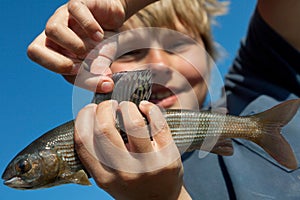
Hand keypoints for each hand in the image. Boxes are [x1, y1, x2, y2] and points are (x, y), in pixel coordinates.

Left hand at [27, 0, 156, 92]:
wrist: (116, 23)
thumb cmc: (103, 45)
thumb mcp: (101, 65)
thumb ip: (99, 77)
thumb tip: (106, 85)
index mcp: (54, 49)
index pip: (39, 59)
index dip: (57, 67)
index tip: (80, 72)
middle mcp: (54, 33)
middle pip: (34, 49)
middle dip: (60, 64)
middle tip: (82, 67)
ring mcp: (64, 16)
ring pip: (51, 29)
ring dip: (74, 45)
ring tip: (94, 48)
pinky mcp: (79, 4)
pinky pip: (75, 11)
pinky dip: (89, 26)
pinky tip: (100, 35)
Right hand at [74, 100, 188, 198]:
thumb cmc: (132, 184)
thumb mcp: (109, 176)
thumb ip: (98, 154)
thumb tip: (92, 116)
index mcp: (104, 177)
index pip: (84, 141)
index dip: (83, 117)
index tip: (90, 110)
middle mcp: (125, 172)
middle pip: (104, 129)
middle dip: (104, 108)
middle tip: (109, 105)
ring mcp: (149, 164)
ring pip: (133, 123)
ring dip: (127, 107)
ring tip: (126, 107)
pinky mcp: (168, 156)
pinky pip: (158, 123)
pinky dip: (150, 108)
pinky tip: (146, 107)